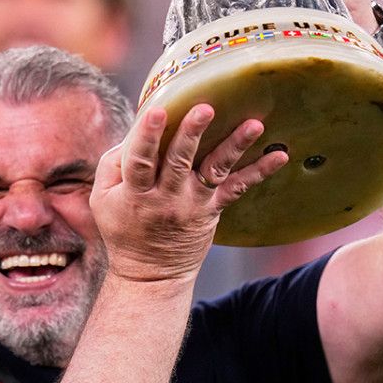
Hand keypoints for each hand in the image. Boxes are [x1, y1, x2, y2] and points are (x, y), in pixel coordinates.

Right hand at [90, 105, 287, 286]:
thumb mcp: (102, 198)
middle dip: (192, 133)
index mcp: (135, 192)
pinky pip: (238, 189)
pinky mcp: (213, 209)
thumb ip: (113, 164)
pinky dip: (259, 172)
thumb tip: (137, 130)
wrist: (151, 274)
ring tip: (254, 125)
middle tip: (206, 108)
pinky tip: (280, 155)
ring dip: (235, 146)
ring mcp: (194, 203)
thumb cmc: (124, 227)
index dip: (147, 136)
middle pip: (179, 161)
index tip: (156, 111)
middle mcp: (167, 197)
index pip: (139, 160)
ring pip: (214, 170)